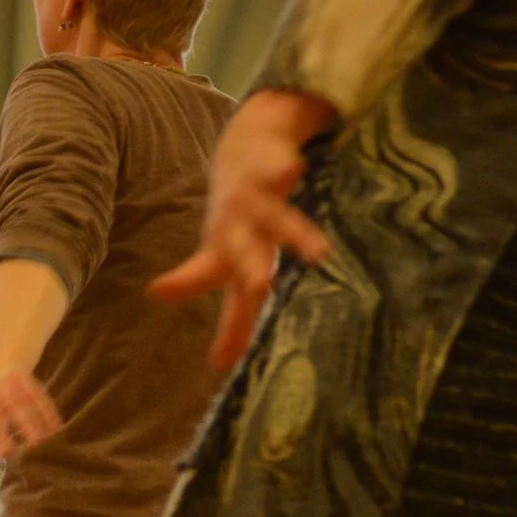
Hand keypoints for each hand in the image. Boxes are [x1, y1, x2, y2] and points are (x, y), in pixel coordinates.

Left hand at [150, 88, 338, 370]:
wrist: (245, 149)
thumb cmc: (239, 222)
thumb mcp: (231, 266)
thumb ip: (233, 316)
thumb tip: (221, 367)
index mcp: (221, 256)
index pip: (211, 287)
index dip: (204, 311)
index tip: (198, 335)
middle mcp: (234, 232)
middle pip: (242, 256)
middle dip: (252, 273)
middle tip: (259, 290)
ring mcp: (252, 202)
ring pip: (274, 220)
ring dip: (293, 234)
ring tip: (318, 252)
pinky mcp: (269, 172)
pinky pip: (278, 174)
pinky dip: (284, 172)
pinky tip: (293, 169)